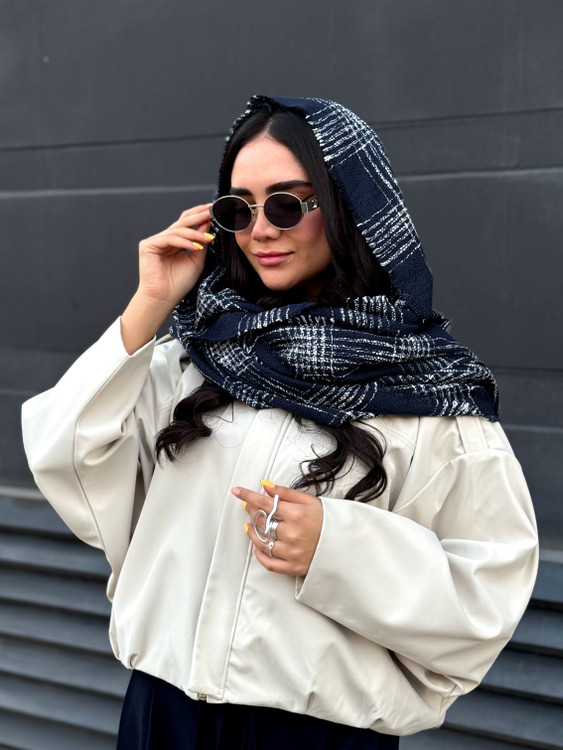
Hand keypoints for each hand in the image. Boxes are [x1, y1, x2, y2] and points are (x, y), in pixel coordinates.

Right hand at [121, 203, 214, 353]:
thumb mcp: (196, 260)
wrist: (164, 299)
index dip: (200, 216)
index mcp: (175, 242)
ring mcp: (155, 241)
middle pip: (182, 222)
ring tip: (208, 238)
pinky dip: (184, 242)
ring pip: (177, 230)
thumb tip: (208, 224)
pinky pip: (169, 238)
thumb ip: (201, 242)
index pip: (187, 224)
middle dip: (198, 216)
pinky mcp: (148, 245)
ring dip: (195, 233)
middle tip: (212, 212)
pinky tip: (196, 246)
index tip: (215, 211)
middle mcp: (165, 239)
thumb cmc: (178, 284)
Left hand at [232, 482, 322, 575]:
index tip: (238, 491)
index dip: (248, 496)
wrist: (347, 545)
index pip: (265, 503)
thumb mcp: (310, 501)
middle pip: (261, 521)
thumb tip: (265, 486)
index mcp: (297, 515)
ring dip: (252, 532)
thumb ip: (286, 493)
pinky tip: (258, 545)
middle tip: (249, 505)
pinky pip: (269, 562)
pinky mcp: (293, 567)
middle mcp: (292, 534)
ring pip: (261, 541)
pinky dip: (260, 554)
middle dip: (251, 511)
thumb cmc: (330, 521)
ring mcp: (291, 552)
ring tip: (251, 525)